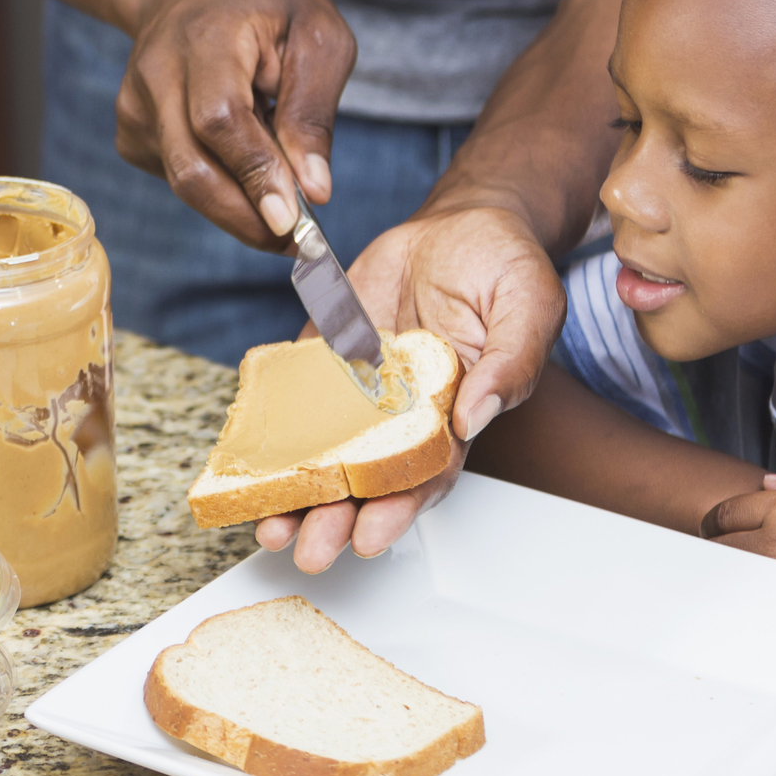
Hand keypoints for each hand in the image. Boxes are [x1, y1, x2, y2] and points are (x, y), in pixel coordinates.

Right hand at [113, 0, 353, 247]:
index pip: (219, 119)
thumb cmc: (269, 3)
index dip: (254, 174)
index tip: (292, 220)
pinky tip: (241, 154)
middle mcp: (156, 73)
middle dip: (246, 216)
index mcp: (207, 37)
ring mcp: (135, 104)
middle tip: (299, 242)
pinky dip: (217, 186)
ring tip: (280, 181)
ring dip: (237, 204)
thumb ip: (313, 113)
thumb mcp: (318, 37)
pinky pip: (176, 178)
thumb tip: (314, 191)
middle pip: (191, 167)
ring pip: (183, 182)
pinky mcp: (131, 130)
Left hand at [253, 205, 566, 571]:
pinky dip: (270, 422)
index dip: (396, 512)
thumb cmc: (505, 270)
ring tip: (269, 524)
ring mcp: (359, 382)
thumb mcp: (529, 307)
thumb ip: (509, 364)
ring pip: (322, 446)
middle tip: (307, 551)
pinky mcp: (327, 348)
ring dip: (295, 488)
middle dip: (335, 518)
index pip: (422, 476)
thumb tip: (474, 415)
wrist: (461, 224)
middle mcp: (400, 409)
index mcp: (453, 412)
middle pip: (364, 477)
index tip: (368, 540)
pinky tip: (246, 452)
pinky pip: (295, 388)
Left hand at [701, 472, 775, 665]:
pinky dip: (757, 603)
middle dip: (718, 546)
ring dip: (734, 575)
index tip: (720, 523)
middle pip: (724, 549)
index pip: (728, 512)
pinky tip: (764, 601)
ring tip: (740, 574)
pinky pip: (766, 608)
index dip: (719, 517)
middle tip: (721, 548)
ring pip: (740, 581)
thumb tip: (767, 486)